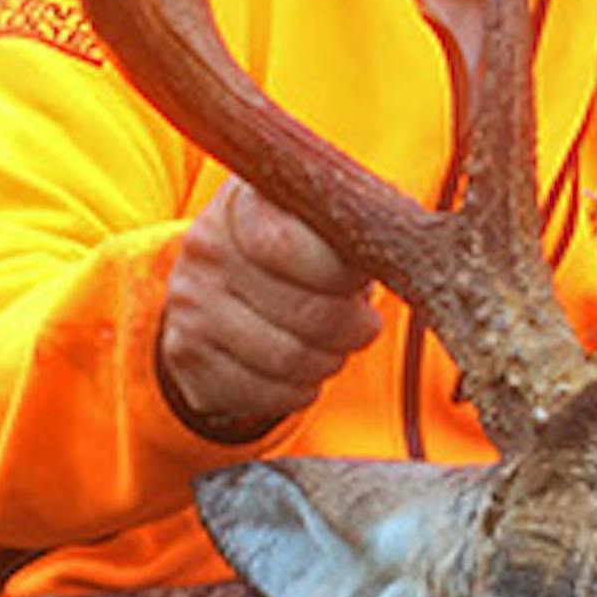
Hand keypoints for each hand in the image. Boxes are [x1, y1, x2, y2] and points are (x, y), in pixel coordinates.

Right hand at [157, 180, 381, 437]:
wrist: (220, 288)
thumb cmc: (296, 250)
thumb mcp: (319, 219)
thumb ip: (356, 224)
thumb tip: (408, 242)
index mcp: (243, 202)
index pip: (288, 244)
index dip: (339, 273)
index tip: (359, 281)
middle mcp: (207, 249)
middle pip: (305, 311)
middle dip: (352, 327)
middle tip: (363, 324)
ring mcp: (190, 305)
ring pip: (289, 358)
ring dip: (330, 360)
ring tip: (336, 346)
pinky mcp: (188, 357)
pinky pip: (265, 394)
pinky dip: (301, 390)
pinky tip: (304, 370)